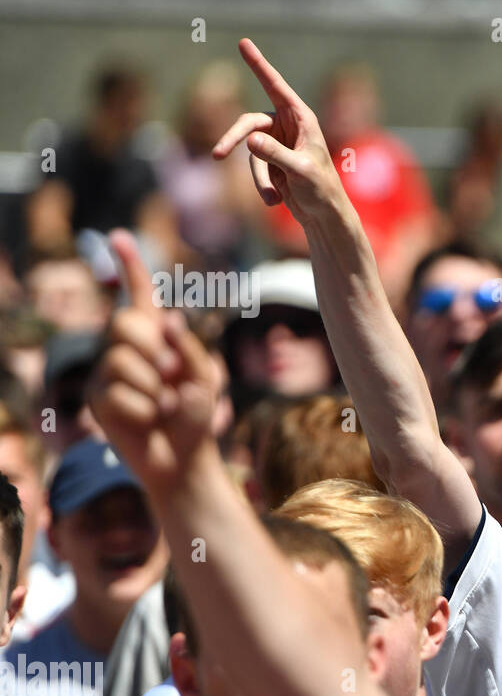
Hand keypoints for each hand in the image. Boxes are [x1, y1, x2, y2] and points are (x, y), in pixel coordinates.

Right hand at [89, 231, 218, 495]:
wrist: (185, 458)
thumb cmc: (196, 415)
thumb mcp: (207, 378)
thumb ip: (192, 349)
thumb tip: (170, 320)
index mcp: (156, 337)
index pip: (140, 296)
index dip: (131, 267)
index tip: (121, 237)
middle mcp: (126, 349)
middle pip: (122, 323)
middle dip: (151, 348)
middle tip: (170, 376)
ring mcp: (108, 374)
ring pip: (118, 361)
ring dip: (152, 388)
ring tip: (164, 407)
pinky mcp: (99, 401)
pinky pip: (116, 394)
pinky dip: (143, 411)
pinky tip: (149, 421)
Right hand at [211, 39, 343, 224]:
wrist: (324, 216)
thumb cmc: (321, 189)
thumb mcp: (300, 171)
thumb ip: (276, 154)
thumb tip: (249, 139)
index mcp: (301, 119)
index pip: (275, 86)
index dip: (258, 64)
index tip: (243, 42)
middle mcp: (287, 126)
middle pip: (249, 124)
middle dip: (233, 139)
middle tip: (217, 154)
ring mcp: (276, 143)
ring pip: (251, 153)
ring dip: (260, 178)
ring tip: (274, 199)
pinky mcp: (270, 160)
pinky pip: (256, 169)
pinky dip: (263, 187)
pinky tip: (277, 201)